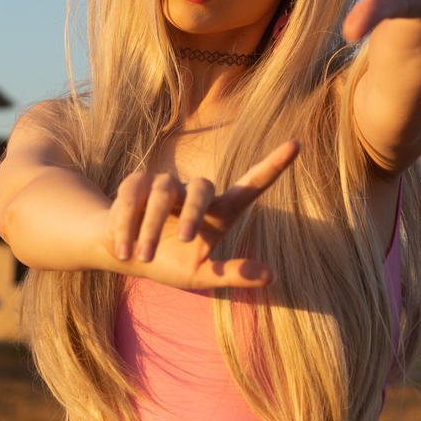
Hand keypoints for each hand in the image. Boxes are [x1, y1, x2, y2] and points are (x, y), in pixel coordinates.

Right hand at [102, 140, 299, 288]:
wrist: (125, 255)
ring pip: (161, 194)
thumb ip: (234, 274)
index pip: (251, 185)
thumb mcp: (201, 276)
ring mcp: (165, 185)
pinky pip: (132, 194)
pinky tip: (123, 248)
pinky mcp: (136, 184)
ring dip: (151, 227)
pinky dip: (126, 223)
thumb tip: (272, 276)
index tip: (297, 144)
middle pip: (202, 186)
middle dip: (193, 212)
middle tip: (186, 241)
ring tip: (142, 257)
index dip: (274, 165)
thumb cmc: (169, 264)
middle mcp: (195, 192)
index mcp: (219, 212)